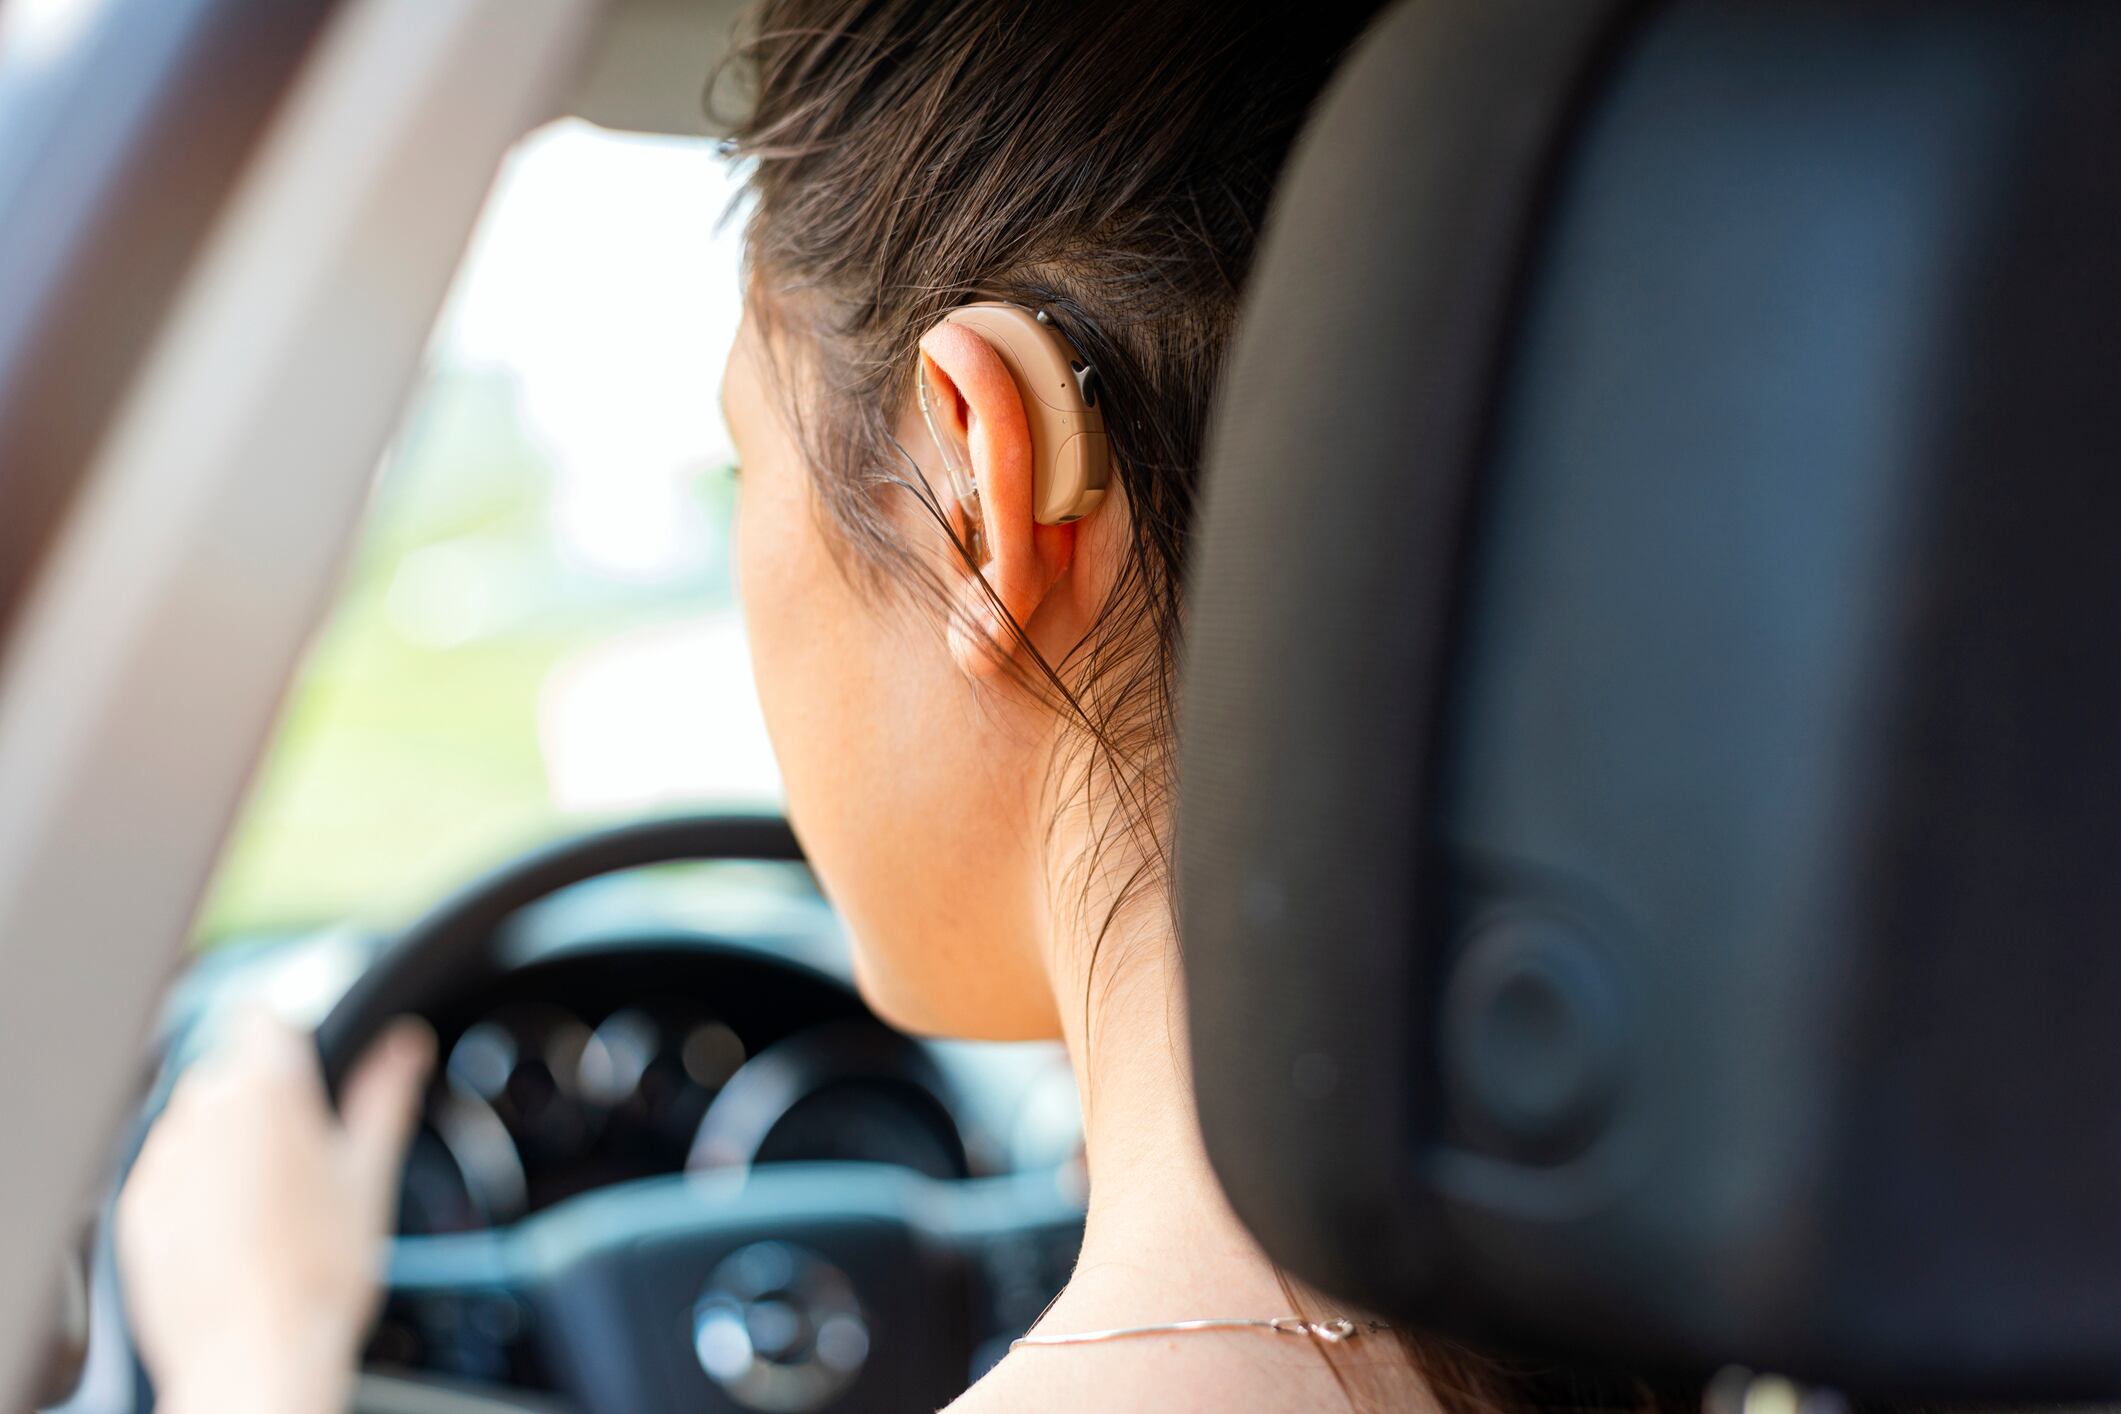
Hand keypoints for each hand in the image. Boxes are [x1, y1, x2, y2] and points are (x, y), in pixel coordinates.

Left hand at [117, 1010, 433, 1413]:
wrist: (256, 1357)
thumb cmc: (320, 1275)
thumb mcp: (369, 1176)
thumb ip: (383, 1096)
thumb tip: (405, 1045)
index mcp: (267, 1091)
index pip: (262, 1015)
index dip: (288, 1032)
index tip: (307, 1059)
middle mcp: (203, 1114)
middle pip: (228, 1070)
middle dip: (261, 1096)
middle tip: (303, 1153)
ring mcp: (162, 1161)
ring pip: (195, 1121)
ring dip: (225, 1138)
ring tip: (267, 1200)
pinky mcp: (135, 1207)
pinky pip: (168, 1170)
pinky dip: (195, 1184)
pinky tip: (233, 1229)